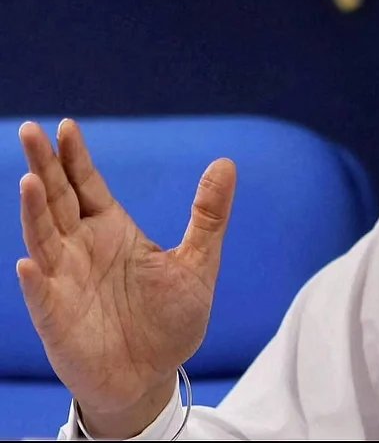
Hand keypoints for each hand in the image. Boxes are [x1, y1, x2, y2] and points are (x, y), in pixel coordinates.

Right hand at [15, 119, 236, 436]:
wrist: (153, 375)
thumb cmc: (169, 319)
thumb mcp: (199, 262)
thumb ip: (209, 214)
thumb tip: (226, 163)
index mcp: (111, 230)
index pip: (86, 184)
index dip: (75, 157)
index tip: (67, 127)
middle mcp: (81, 248)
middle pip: (56, 199)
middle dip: (44, 166)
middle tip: (32, 131)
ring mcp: (64, 280)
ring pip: (42, 237)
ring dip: (33, 211)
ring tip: (29, 180)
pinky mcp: (57, 317)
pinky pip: (41, 294)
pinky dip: (34, 278)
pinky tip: (27, 262)